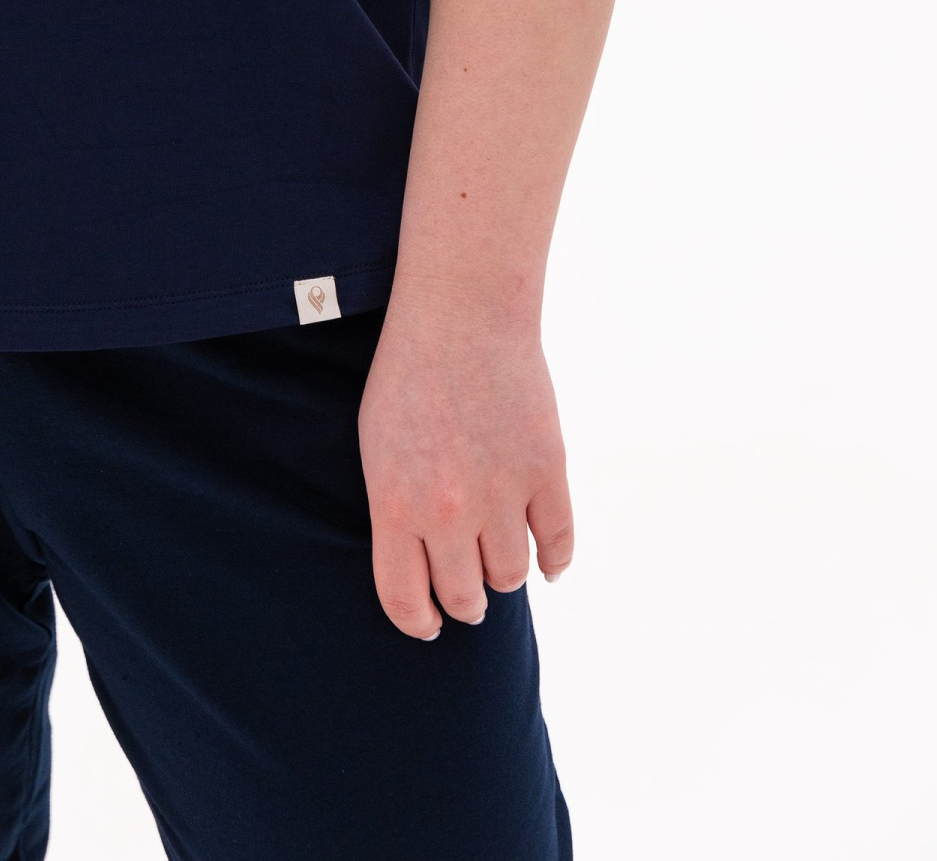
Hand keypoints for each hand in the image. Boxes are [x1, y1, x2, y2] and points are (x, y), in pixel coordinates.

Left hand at [356, 310, 574, 638]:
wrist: (461, 311)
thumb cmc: (408, 374)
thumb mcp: (377, 444)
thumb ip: (396, 509)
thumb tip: (418, 567)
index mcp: (397, 505)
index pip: (405, 600)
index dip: (418, 623)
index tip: (428, 626)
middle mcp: (450, 511)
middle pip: (464, 596)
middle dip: (464, 602)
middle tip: (467, 595)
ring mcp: (503, 493)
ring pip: (511, 575)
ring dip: (503, 574)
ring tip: (497, 559)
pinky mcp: (547, 471)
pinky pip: (559, 544)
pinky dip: (554, 560)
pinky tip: (546, 560)